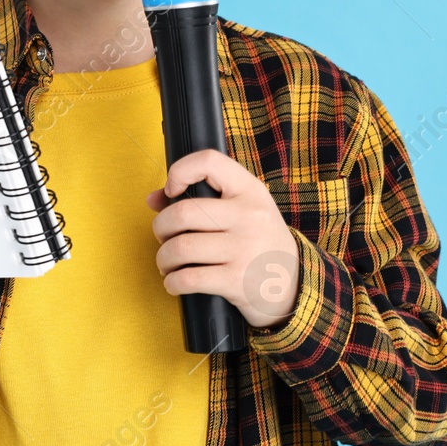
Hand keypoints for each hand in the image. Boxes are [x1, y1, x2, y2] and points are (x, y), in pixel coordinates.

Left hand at [145, 150, 299, 329]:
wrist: (293, 284)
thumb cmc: (258, 241)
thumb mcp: (242, 211)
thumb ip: (201, 198)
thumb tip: (153, 199)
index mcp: (250, 191)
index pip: (209, 162)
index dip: (180, 171)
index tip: (172, 190)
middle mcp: (248, 216)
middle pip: (182, 213)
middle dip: (160, 228)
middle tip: (163, 237)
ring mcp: (243, 249)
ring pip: (180, 248)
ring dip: (163, 258)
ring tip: (167, 263)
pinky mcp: (236, 281)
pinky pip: (188, 279)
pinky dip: (172, 282)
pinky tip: (175, 282)